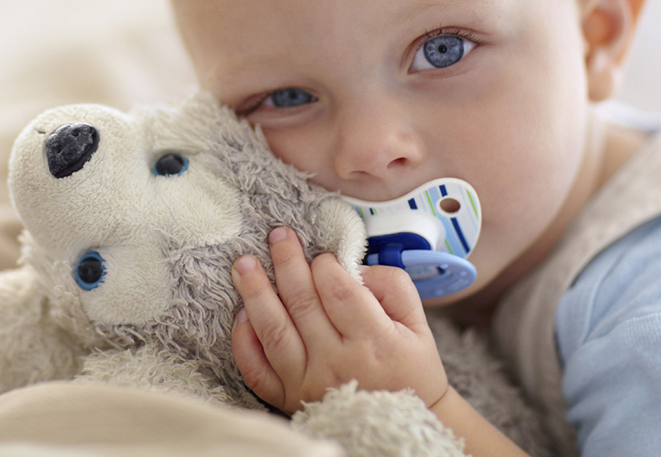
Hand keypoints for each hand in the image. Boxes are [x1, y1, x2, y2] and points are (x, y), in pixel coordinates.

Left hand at [230, 226, 448, 412]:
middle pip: (302, 303)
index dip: (325, 265)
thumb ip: (392, 286)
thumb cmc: (409, 368)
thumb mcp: (418, 323)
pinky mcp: (288, 398)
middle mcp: (337, 362)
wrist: (402, 425)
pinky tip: (242, 313)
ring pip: (274, 331)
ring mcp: (308, 382)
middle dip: (287, 262)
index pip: (339, 291)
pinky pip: (257, 369)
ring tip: (244, 265)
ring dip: (255, 293)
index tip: (323, 256)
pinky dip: (244, 341)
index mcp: (374, 341)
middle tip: (277, 236)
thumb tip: (354, 267)